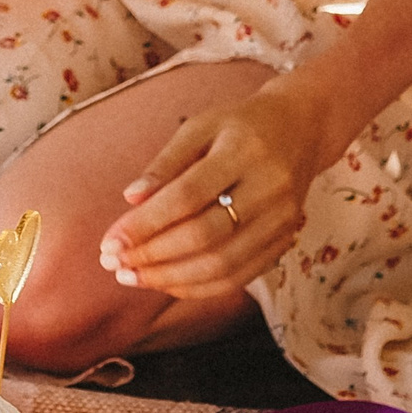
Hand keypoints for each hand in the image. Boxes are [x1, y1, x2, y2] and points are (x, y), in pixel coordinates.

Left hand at [96, 74, 342, 299]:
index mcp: (244, 150)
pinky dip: (199, 287)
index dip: (145, 224)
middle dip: (153, 256)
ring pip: (223, 265)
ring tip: (132, 276)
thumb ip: (165, 163)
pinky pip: (239, 278)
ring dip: (171, 279)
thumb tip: (130, 200)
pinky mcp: (286, 242)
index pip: (187, 196)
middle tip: (114, 263)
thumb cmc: (240, 125)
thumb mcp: (200, 126)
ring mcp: (282, 220)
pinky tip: (166, 283)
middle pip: (205, 236)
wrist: (301, 129)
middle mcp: (269, 188)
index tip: (110, 241)